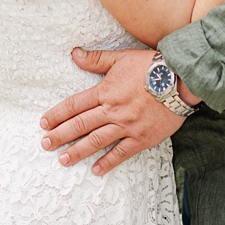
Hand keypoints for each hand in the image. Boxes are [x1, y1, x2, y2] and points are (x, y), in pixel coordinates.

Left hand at [39, 47, 186, 174]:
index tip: (44, 123)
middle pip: (80, 125)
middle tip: (45, 144)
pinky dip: (108, 162)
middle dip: (60, 135)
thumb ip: (96, 60)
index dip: (57, 114)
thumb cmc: (151, 66)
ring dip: (78, 151)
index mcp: (105, 92)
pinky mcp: (142, 138)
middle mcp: (112, 111)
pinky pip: (122, 153)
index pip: (74, 105)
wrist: (181, 79)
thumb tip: (74, 54)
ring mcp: (127, 126)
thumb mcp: (121, 58)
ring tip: (63, 159)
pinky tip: (96, 170)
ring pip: (96, 141)